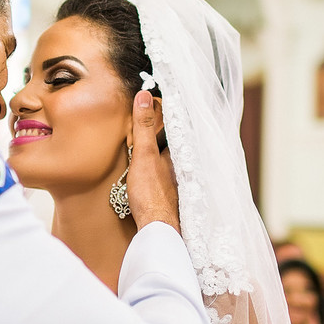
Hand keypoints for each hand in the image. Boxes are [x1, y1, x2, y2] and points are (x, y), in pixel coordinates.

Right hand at [126, 91, 178, 231]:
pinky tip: (151, 168)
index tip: (156, 99)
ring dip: (161, 147)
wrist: (156, 227)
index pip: (173, 125)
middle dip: (163, 130)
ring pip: (169, 157)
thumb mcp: (144, 154)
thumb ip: (144, 126)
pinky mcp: (167, 193)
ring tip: (150, 137)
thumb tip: (144, 96)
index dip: (164, 112)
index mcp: (176, 152)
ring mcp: (175, 179)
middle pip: (171, 141)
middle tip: (152, 114)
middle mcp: (179, 164)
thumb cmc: (151, 193)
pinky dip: (158, 164)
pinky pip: (164, 171)